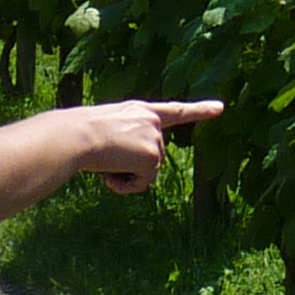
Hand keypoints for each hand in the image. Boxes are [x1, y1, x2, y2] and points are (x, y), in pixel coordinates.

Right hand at [76, 99, 220, 196]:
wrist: (74, 136)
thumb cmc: (76, 134)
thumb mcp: (103, 129)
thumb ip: (123, 140)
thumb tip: (122, 167)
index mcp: (139, 111)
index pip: (174, 111)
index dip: (198, 110)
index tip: (220, 108)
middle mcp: (152, 121)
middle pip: (152, 158)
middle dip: (130, 166)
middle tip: (104, 158)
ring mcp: (155, 138)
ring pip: (147, 173)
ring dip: (125, 176)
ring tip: (104, 163)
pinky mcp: (152, 157)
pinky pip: (142, 184)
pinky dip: (125, 186)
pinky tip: (109, 175)